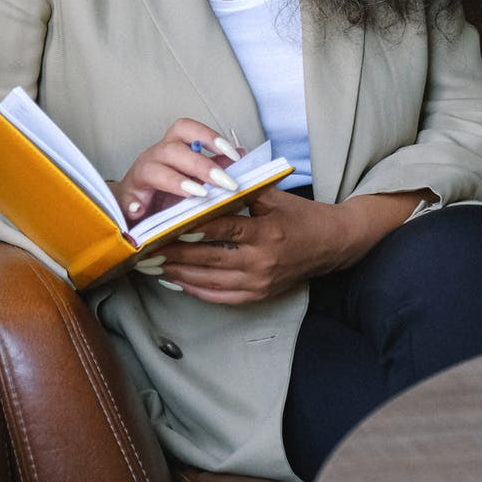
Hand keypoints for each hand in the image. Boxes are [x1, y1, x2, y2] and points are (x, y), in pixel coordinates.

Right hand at [108, 118, 241, 220]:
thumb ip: (215, 167)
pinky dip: (133, 205)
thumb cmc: (165, 192)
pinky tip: (140, 213)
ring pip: (151, 169)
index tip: (233, 154)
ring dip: (176, 181)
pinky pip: (125, 199)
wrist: (131, 208)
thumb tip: (242, 154)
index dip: (209, 136)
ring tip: (198, 194)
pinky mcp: (124, 199)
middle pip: (173, 149)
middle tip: (225, 182)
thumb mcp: (192, 179)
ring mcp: (137, 177)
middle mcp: (153, 157)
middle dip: (201, 164)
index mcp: (171, 148)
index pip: (187, 129)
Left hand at [156, 187, 434, 303]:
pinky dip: (197, 290)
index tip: (167, 226)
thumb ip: (243, 192)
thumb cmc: (301, 216)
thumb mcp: (275, 197)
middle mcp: (263, 261)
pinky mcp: (260, 295)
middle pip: (210, 258)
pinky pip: (222, 297)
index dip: (194, 229)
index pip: (223, 229)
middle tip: (148, 248)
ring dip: (180, 274)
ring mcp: (261, 282)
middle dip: (176, 254)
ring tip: (155, 265)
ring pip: (212, 280)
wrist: (332, 244)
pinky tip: (178, 282)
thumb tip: (208, 184)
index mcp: (267, 232)